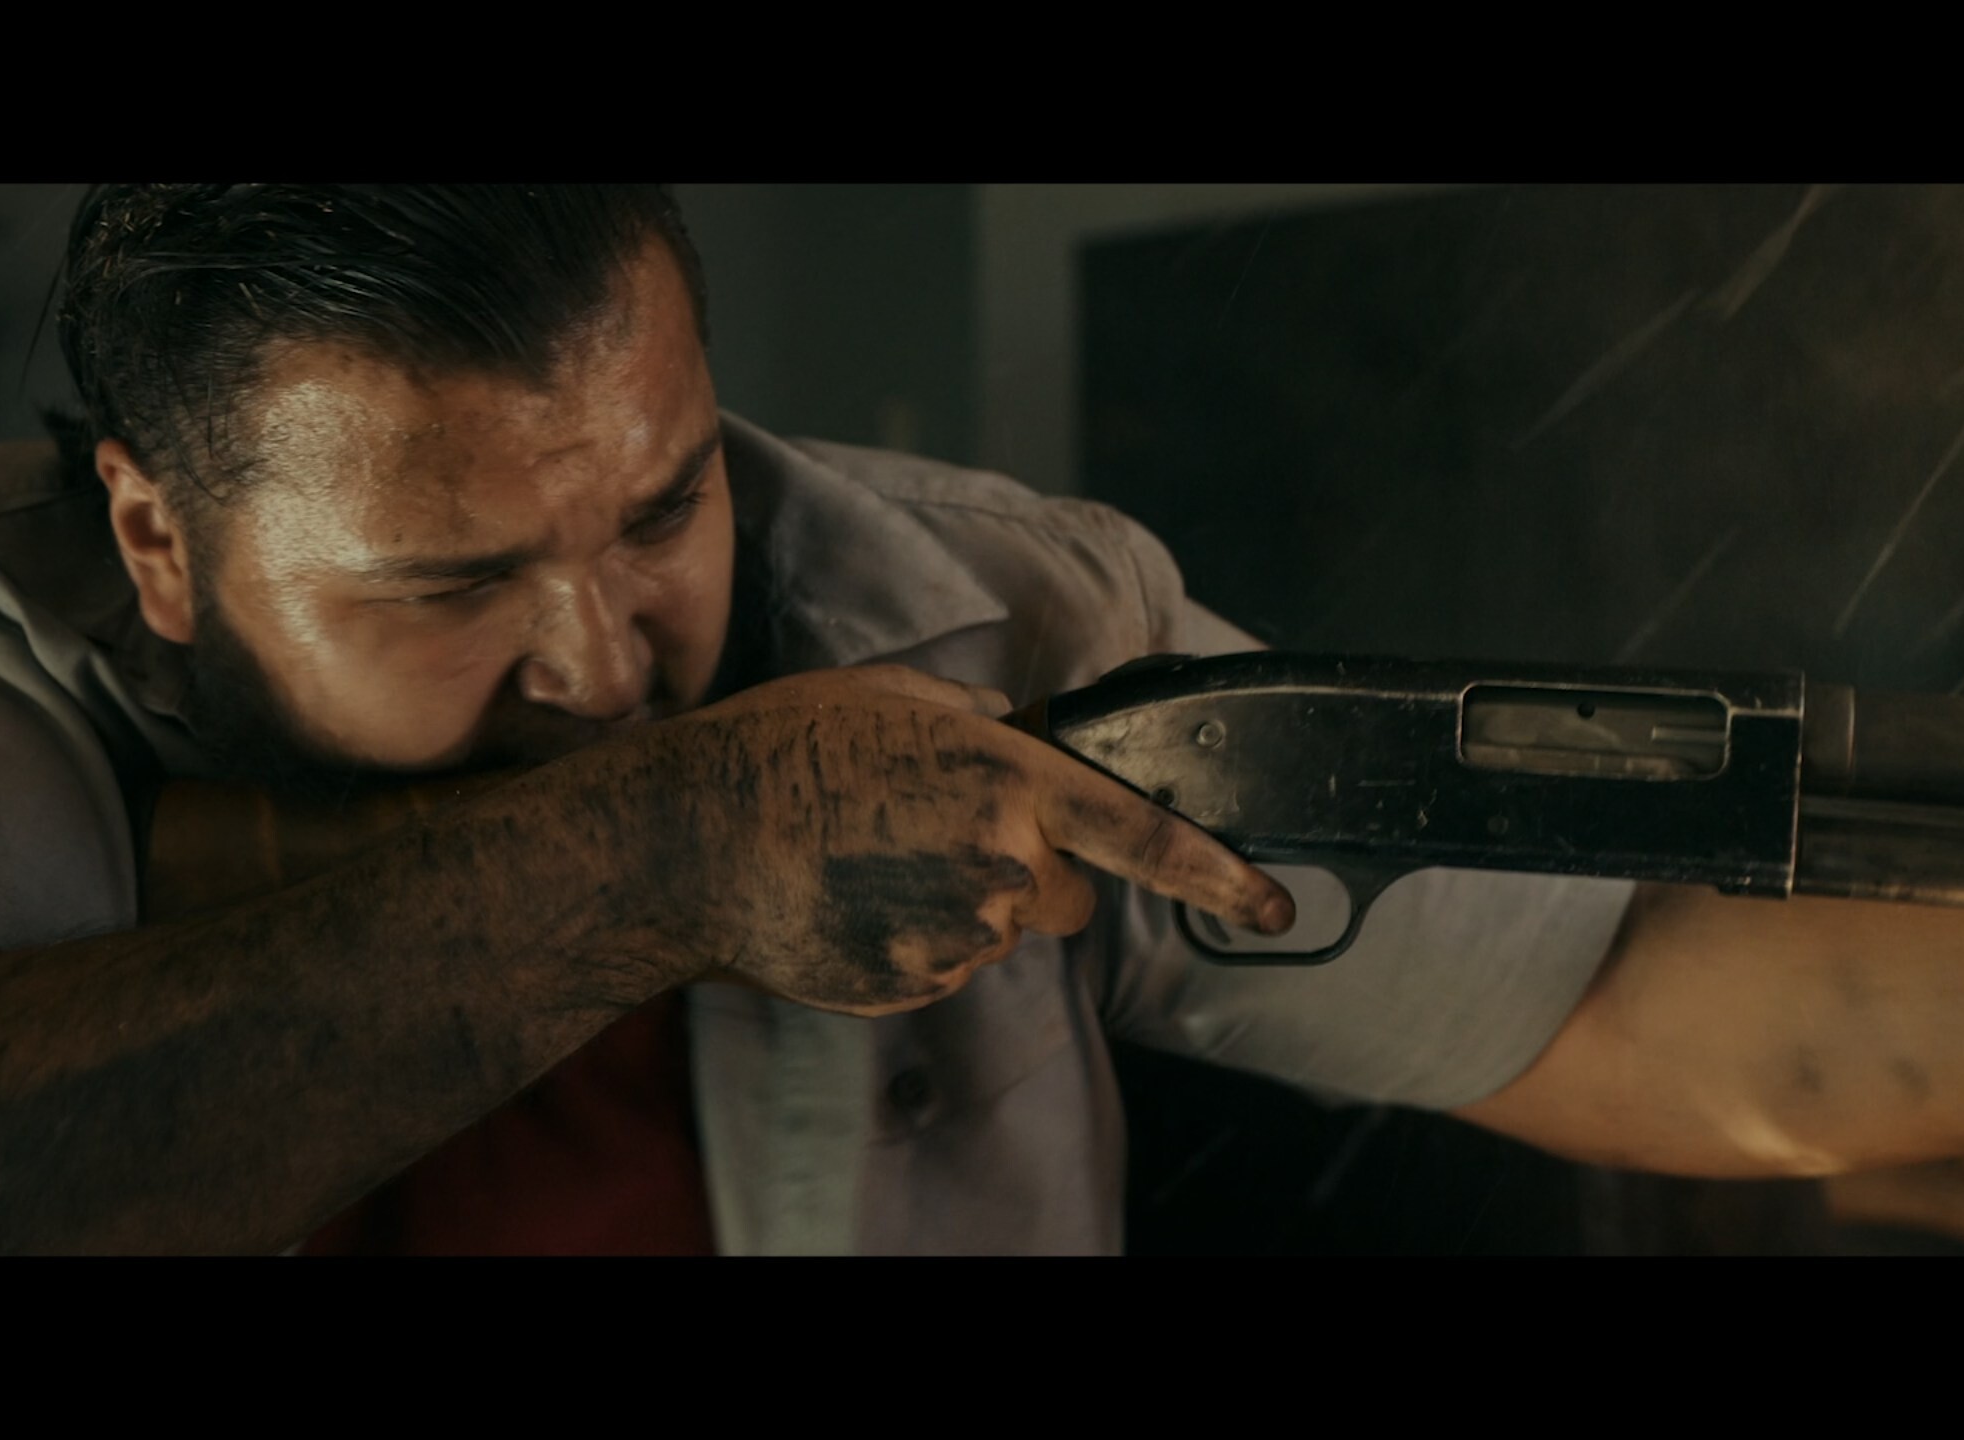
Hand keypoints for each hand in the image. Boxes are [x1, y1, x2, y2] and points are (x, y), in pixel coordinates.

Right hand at [620, 664, 1292, 1016]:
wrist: (689, 838)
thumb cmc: (780, 749)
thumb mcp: (888, 698)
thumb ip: (973, 719)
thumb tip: (1009, 731)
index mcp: (1008, 782)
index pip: (1142, 836)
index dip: (1218, 876)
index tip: (1275, 907)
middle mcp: (999, 867)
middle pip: (1061, 893)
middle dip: (1024, 870)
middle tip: (929, 832)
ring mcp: (955, 938)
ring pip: (995, 932)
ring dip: (955, 904)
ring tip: (865, 860)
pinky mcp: (909, 988)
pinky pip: (939, 967)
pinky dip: (907, 941)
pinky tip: (848, 901)